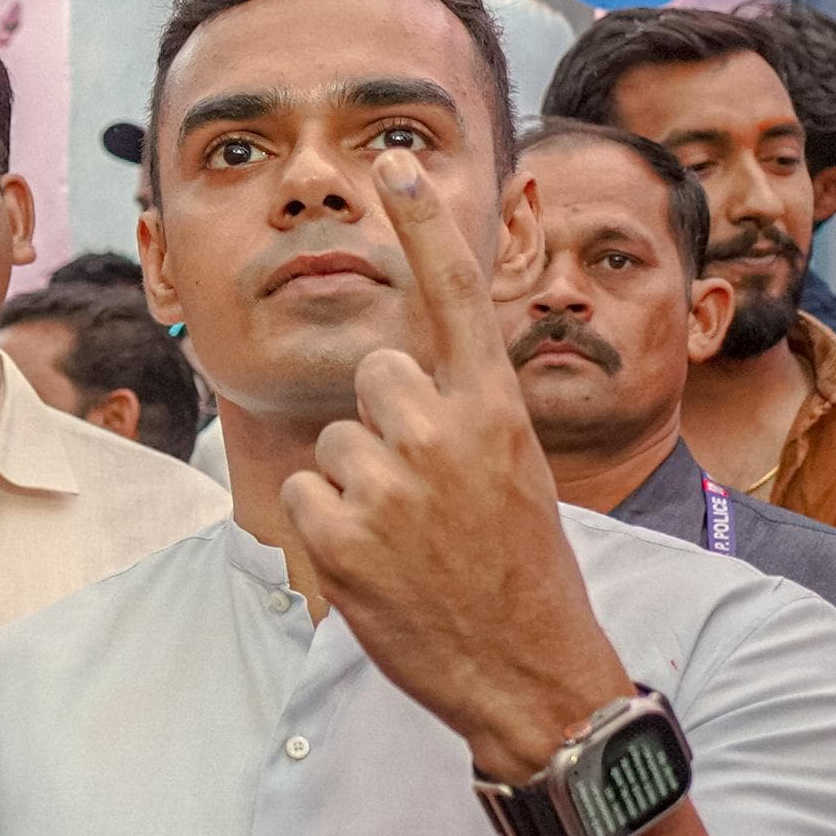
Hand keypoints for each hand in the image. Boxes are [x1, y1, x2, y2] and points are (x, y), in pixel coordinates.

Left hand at [283, 159, 632, 783]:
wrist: (531, 671)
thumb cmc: (518, 570)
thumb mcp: (516, 472)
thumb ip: (460, 416)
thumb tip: (396, 380)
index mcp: (496, 410)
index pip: (455, 296)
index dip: (424, 225)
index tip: (393, 163)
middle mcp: (443, 431)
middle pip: (372, 376)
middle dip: (384, 426)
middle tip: (427, 494)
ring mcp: (391, 482)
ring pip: (334, 444)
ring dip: (356, 488)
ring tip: (408, 539)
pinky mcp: (340, 533)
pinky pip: (304, 495)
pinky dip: (327, 530)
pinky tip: (377, 564)